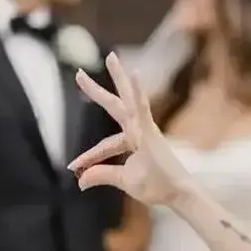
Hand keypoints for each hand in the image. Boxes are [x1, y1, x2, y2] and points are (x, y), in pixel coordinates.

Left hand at [68, 53, 193, 206]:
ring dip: (119, 77)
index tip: (73, 167)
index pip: (105, 146)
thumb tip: (80, 182)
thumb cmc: (157, 187)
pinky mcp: (152, 132)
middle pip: (115, 106)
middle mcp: (138, 129)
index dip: (89, 156)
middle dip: (97, 91)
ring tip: (110, 57)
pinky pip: (144, 108)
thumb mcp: (123, 181)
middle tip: (79, 73)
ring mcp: (146, 128)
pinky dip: (139, 92)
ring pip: (127, 99)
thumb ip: (102, 176)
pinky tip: (135, 73)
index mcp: (133, 140)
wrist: (177, 194)